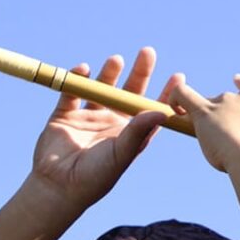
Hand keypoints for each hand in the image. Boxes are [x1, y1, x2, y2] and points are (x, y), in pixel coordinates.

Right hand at [24, 48, 178, 215]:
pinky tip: (84, 69)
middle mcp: (112, 122)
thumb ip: (138, 132)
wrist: (59, 186)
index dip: (165, 93)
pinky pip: (71, 91)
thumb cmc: (96, 176)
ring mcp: (88, 116)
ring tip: (117, 59)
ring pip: (101, 88)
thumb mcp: (121, 154)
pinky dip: (76, 79)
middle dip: (139, 72)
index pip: (151, 108)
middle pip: (128, 91)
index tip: (179, 76)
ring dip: (109, 73)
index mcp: (130, 133)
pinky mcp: (64, 115)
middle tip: (148, 52)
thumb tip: (162, 111)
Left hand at [164, 74, 239, 173]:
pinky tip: (176, 107)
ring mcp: (225, 102)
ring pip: (210, 104)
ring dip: (209, 117)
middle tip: (226, 138)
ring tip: (214, 140)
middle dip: (224, 114)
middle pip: (228, 100)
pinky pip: (183, 94)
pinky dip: (176, 98)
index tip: (237, 82)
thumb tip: (239, 136)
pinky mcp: (204, 111)